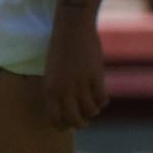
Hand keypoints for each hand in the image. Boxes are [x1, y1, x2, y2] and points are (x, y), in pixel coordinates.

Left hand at [42, 9, 106, 129]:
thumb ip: (59, 91)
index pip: (56, 120)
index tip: (71, 122)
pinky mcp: (94, 76)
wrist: (72, 26)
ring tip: (94, 103)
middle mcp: (63, 90)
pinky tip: (102, 94)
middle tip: (86, 119)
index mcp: (49, 89)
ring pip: (91, 111)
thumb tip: (71, 110)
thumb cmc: (61, 48)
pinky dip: (103, 100)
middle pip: (74, 120)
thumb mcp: (53, 73)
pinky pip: (102, 98)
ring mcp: (79, 83)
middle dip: (82, 123)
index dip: (65, 126)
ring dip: (94, 110)